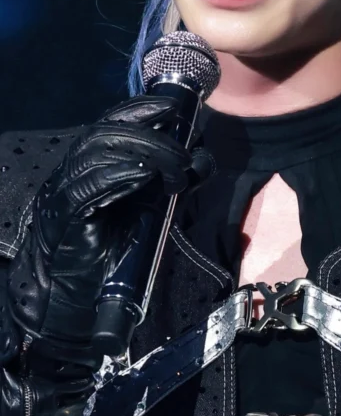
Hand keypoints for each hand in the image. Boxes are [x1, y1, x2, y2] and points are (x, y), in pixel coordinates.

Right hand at [7, 95, 213, 364]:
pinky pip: (86, 187)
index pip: (111, 124)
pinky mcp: (62, 219)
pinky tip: (144, 177)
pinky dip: (118, 176)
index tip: (176, 108)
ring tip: (175, 170)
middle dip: (150, 133)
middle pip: (105, 133)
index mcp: (91, 167)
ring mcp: (64, 194)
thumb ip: (173, 182)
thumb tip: (203, 158)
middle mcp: (72, 174)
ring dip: (144, 154)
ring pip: (97, 153)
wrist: (74, 307)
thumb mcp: (149, 211)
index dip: (142, 109)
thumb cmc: (109, 258)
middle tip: (184, 152)